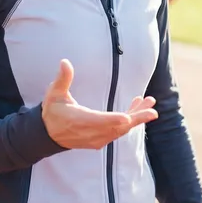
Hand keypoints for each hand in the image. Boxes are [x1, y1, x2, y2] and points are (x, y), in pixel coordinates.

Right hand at [42, 59, 157, 149]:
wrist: (48, 134)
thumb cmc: (52, 111)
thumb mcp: (54, 94)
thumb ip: (62, 79)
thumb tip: (65, 62)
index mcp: (80, 120)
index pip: (99, 121)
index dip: (114, 119)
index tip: (128, 117)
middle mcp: (91, 133)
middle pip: (117, 127)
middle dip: (136, 117)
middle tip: (153, 110)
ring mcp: (97, 139)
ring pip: (121, 130)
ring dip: (136, 117)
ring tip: (149, 102)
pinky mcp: (100, 141)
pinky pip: (118, 132)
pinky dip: (129, 122)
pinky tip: (136, 109)